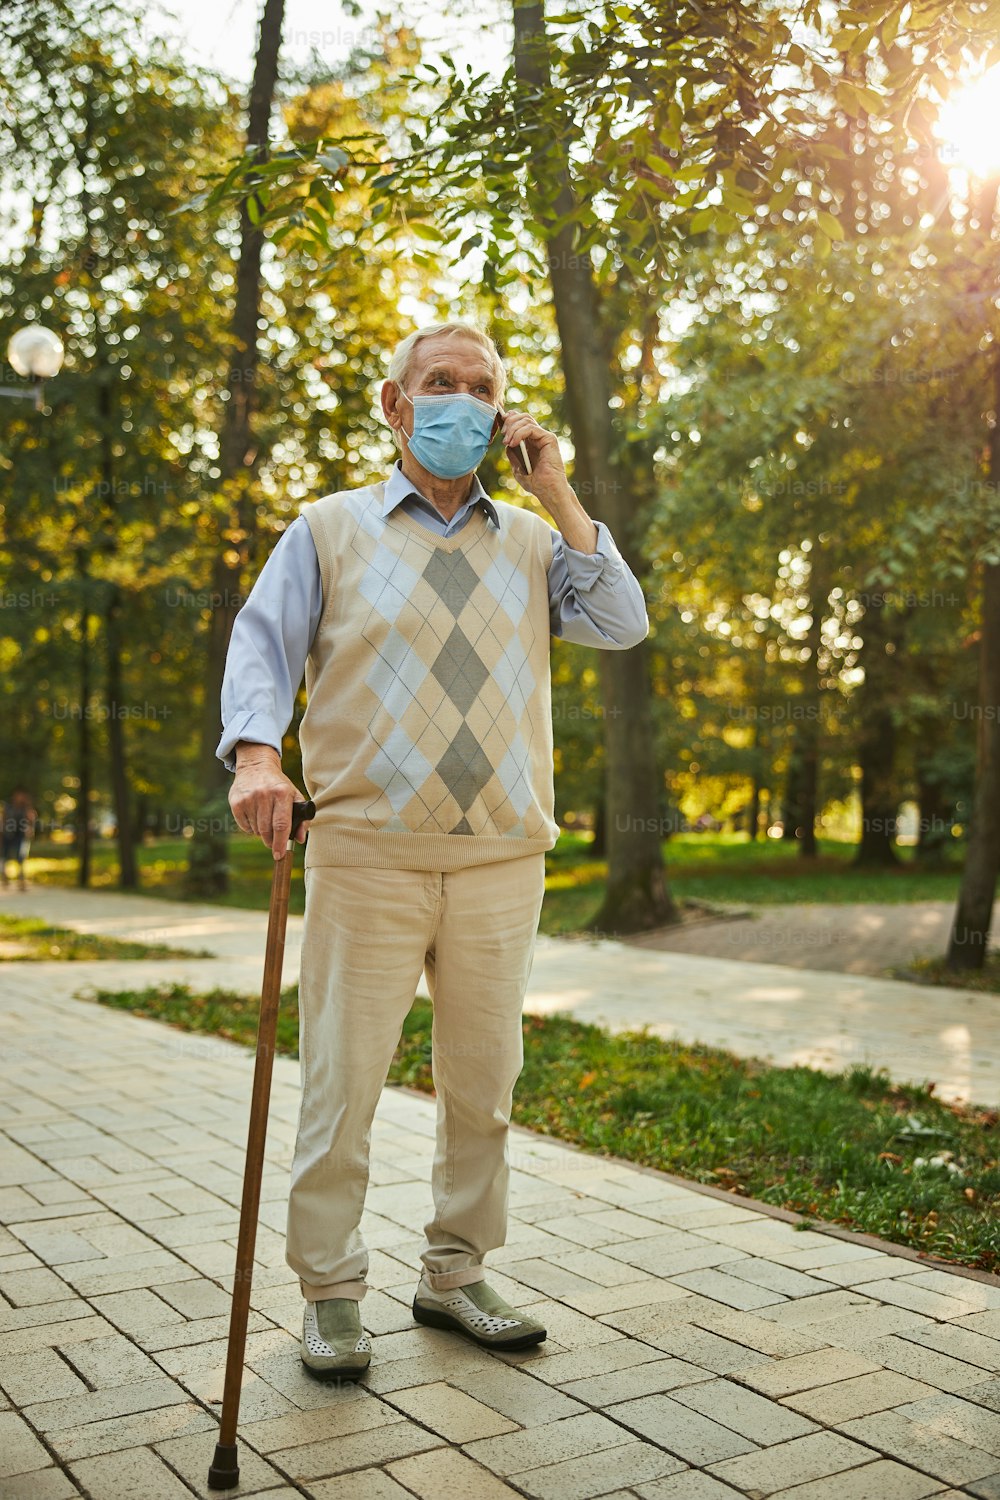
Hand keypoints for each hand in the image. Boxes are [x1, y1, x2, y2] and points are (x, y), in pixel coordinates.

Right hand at [229, 743, 311, 859]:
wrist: (256, 766)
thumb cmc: (279, 785)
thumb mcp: (294, 796)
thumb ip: (301, 818)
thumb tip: (299, 839)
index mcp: (282, 793)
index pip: (281, 824)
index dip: (280, 843)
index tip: (279, 855)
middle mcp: (264, 795)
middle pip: (267, 830)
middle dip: (271, 841)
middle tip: (274, 840)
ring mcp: (248, 798)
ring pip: (256, 830)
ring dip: (262, 832)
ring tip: (265, 819)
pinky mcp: (236, 802)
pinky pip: (244, 826)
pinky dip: (251, 827)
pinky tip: (254, 815)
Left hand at [498, 410, 568, 500]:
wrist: (548, 491)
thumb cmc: (537, 484)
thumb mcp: (518, 470)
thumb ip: (513, 456)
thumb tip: (507, 444)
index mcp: (532, 443)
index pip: (521, 422)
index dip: (510, 419)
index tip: (500, 425)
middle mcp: (539, 438)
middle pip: (523, 417)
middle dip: (510, 422)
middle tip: (503, 434)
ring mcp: (544, 437)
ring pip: (526, 420)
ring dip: (513, 428)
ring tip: (507, 441)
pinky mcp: (549, 439)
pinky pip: (531, 428)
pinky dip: (519, 433)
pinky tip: (514, 443)